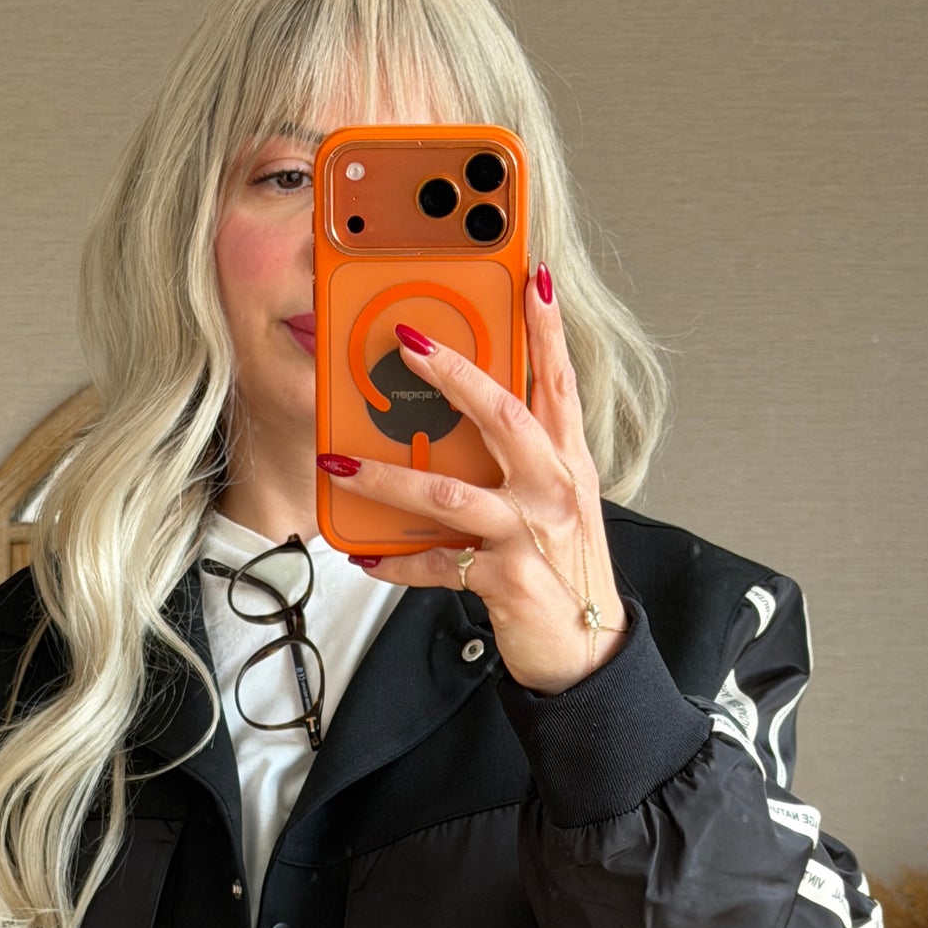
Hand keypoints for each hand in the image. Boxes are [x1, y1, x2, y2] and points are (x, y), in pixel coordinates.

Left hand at [318, 266, 625, 694]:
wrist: (588, 652)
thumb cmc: (562, 567)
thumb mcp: (554, 501)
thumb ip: (520, 455)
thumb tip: (457, 413)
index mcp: (567, 461)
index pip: (559, 380)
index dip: (547, 327)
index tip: (533, 275)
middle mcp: (554, 489)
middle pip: (504, 415)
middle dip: (453, 375)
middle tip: (407, 341)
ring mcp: (532, 534)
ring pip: (450, 494)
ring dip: (387, 478)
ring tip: (338, 464)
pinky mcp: (508, 581)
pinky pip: (437, 566)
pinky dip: (396, 562)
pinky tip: (362, 554)